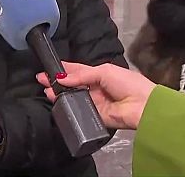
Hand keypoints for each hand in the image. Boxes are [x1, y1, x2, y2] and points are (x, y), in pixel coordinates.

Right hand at [36, 62, 154, 129]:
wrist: (143, 106)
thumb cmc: (128, 83)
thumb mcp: (104, 71)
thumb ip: (82, 75)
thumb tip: (63, 78)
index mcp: (100, 74)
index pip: (78, 70)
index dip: (63, 69)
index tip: (48, 68)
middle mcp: (96, 88)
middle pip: (72, 84)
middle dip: (57, 81)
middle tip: (41, 79)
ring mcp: (95, 103)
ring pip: (73, 98)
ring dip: (59, 93)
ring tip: (46, 89)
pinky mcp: (95, 117)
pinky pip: (79, 112)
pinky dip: (68, 107)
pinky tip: (56, 102)